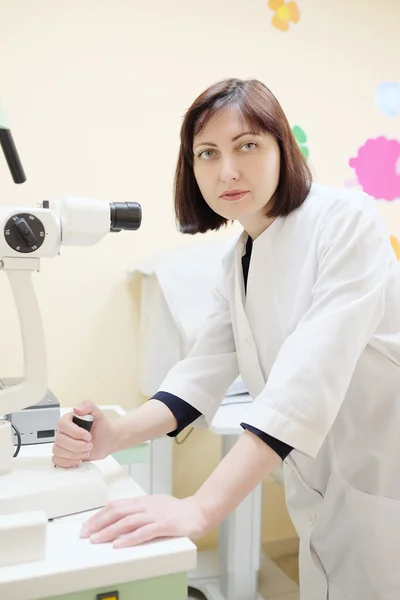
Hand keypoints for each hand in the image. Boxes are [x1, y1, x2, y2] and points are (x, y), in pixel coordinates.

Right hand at [52, 400, 116, 467]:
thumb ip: (88, 406)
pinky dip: (68, 462)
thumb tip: (76, 409)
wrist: (107, 440)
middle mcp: (63, 431)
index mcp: (68, 420)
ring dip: (74, 454)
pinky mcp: (63, 455)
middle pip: (60, 440)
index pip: (62, 425)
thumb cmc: (102, 427)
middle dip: (77, 445)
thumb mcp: (98, 414)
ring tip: (86, 451)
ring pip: (58, 451)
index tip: (88, 436)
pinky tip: (79, 459)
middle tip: (90, 445)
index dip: (75, 432)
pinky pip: (56, 460)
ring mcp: (62, 444)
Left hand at [80, 494, 207, 547]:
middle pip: (117, 512)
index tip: (87, 525)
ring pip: (127, 522)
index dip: (99, 515)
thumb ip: (138, 510)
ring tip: (97, 539)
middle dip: (98, 523)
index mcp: (142, 501)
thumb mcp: (153, 505)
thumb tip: (119, 517)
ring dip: (109, 531)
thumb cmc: (176, 511)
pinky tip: (119, 544)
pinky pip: (144, 532)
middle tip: (85, 533)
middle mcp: (146, 506)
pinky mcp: (164, 525)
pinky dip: (130, 539)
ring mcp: (155, 515)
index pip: (115, 505)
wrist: (197, 511)